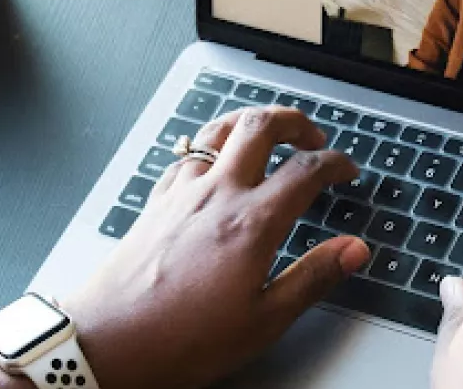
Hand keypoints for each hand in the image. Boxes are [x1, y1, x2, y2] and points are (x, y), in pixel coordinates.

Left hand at [62, 106, 371, 388]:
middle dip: (294, 121)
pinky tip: (211, 163)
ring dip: (249, 122)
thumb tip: (353, 250)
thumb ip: (313, 277)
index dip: (334, 163)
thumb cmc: (182, 339)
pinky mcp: (155, 203)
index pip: (306, 170)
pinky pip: (186, 156)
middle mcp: (216, 195)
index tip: (346, 170)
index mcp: (251, 223)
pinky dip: (209, 147)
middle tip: (312, 135)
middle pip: (260, 127)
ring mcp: (181, 194)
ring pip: (218, 131)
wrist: (109, 342)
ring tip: (267, 132)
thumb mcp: (264, 320)